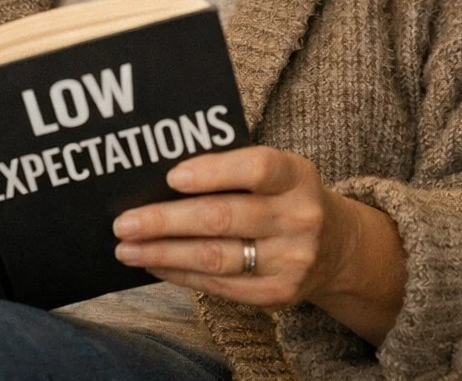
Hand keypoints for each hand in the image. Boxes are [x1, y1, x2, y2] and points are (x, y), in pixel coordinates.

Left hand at [110, 145, 403, 340]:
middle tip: (124, 222)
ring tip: (127, 248)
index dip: (213, 172)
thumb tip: (160, 178)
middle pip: (223, 218)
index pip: (256, 169)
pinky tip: (155, 265)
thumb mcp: (278, 170)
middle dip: (166, 221)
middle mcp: (298, 219)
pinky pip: (219, 285)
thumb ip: (233, 167)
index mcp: (297, 177)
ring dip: (163, 253)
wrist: (337, 246)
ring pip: (215, 258)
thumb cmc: (285, 196)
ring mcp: (290, 260)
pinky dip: (180, 274)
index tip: (171, 177)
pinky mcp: (277, 294)